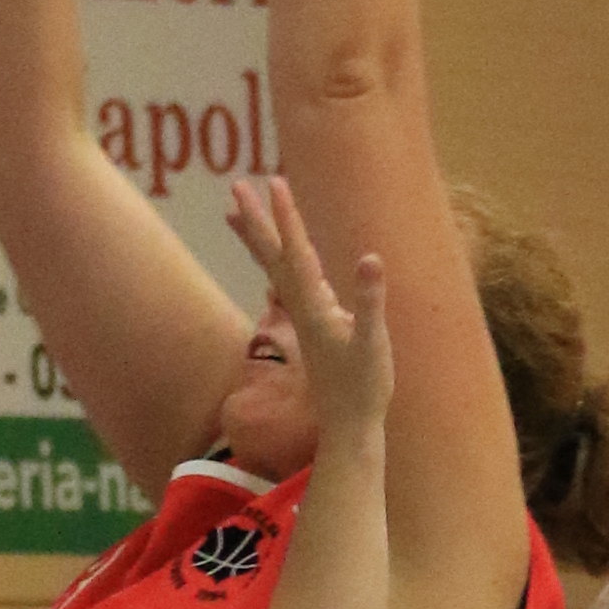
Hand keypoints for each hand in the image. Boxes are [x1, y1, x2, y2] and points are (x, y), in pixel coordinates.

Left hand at [227, 170, 388, 443]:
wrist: (350, 425)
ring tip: (236, 212)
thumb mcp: (373, 343)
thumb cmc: (365, 387)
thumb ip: (369, 302)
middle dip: (256, 220)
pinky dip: (281, 259)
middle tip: (236, 187)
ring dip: (258, 237)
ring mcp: (306, 314)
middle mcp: (303, 307)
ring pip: (275, 267)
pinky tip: (283, 251)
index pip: (296, 252)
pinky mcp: (315, 322)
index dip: (286, 217)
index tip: (274, 182)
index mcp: (314, 307)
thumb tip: (370, 261)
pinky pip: (291, 280)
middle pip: (272, 256)